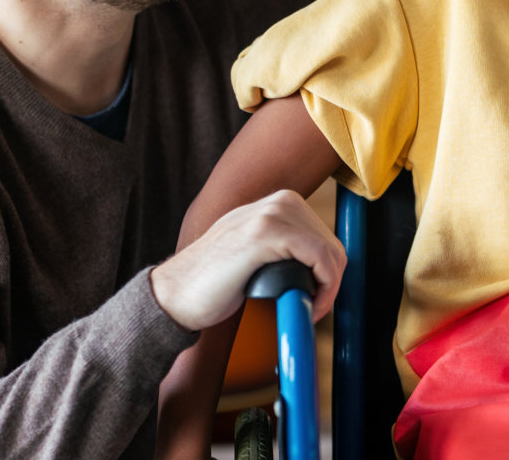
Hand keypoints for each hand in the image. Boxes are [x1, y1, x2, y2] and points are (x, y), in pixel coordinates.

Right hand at [150, 190, 345, 330]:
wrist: (176, 294)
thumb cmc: (213, 283)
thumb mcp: (257, 254)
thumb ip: (285, 250)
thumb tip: (324, 268)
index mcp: (278, 203)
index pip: (325, 237)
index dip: (327, 273)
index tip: (315, 299)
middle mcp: (279, 201)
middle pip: (332, 244)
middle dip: (329, 281)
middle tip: (311, 308)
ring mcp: (272, 212)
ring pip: (330, 252)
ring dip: (327, 287)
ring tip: (306, 308)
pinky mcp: (267, 232)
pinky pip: (320, 258)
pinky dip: (323, 287)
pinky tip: (305, 305)